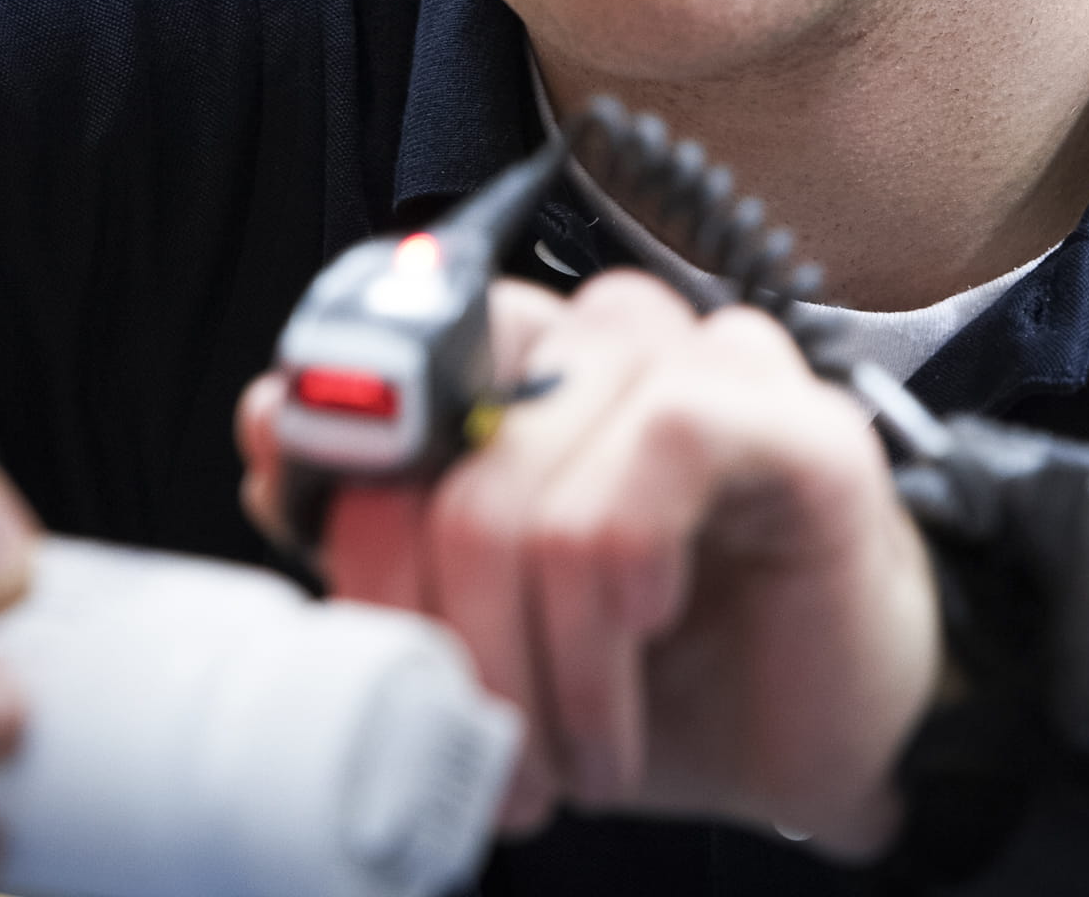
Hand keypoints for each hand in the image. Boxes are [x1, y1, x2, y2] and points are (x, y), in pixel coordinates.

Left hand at [240, 273, 940, 854]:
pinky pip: (649, 469)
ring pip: (529, 485)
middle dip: (445, 639)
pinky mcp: (790, 417)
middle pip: (438, 456)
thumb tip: (269, 423)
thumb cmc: (655, 675)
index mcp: (522, 362)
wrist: (819, 740)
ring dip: (539, 658)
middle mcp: (603, 335)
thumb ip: (374, 520)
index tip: (378, 646)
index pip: (375, 387)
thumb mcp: (479, 621)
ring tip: (575, 747)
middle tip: (492, 754)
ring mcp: (704, 359)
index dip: (349, 521)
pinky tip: (646, 646)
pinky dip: (621, 599)